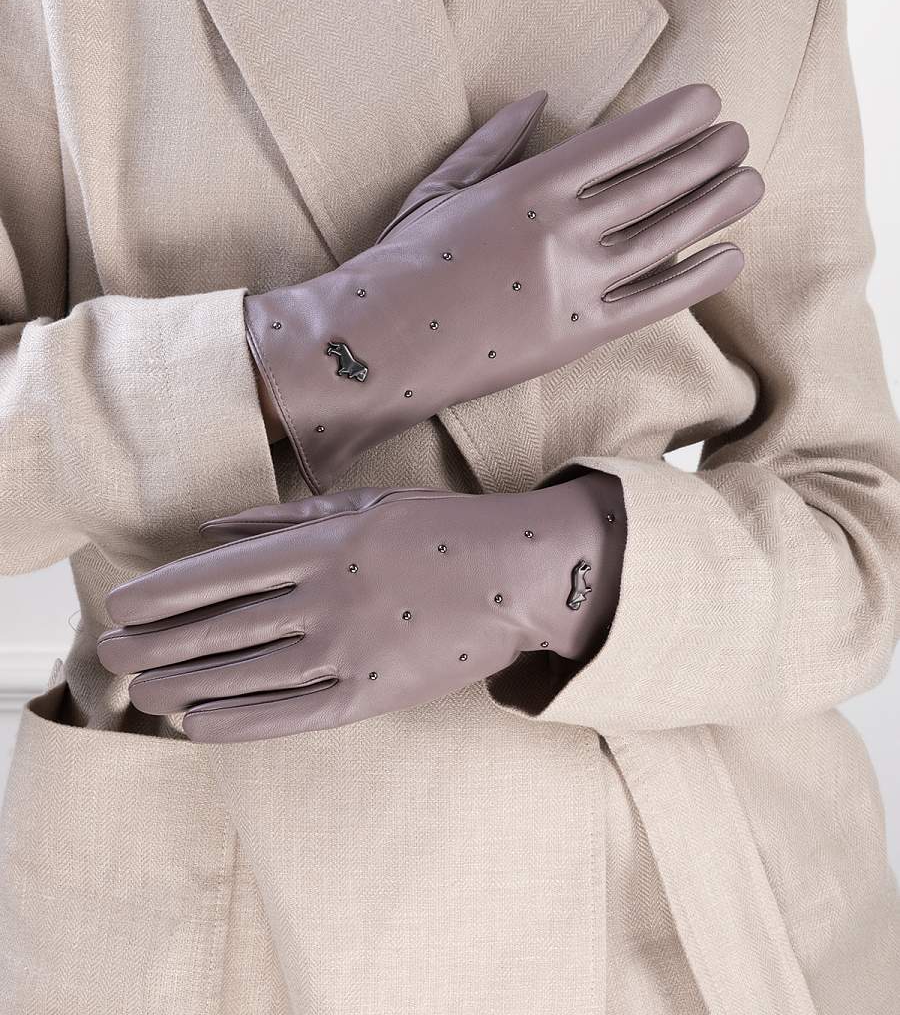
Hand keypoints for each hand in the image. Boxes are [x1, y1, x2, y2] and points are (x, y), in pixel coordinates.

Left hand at [96, 473, 625, 741]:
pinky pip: (293, 715)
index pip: (219, 574)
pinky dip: (240, 722)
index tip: (120, 604)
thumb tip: (211, 527)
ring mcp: (350, 650)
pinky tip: (198, 724)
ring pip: (247, 675)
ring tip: (141, 692)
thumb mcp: (363, 501)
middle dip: (156, 643)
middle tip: (111, 652)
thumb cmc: (440, 528)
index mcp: (323, 544)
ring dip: (184, 685)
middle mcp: (327, 597)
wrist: (521, 572)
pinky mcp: (374, 694)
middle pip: (221, 628)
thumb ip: (284, 517)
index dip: (161, 593)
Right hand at [245, 83, 763, 492]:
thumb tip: (536, 99)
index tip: (709, 101)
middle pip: (657, 183)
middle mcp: (563, 229)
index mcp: (529, 184)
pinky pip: (654, 301)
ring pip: (667, 236)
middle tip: (740, 137)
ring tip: (751, 182)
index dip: (674, 118)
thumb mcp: (441, 187)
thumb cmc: (400, 262)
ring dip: (716, 205)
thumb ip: (494, 141)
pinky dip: (698, 278)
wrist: (375, 343)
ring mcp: (575, 284)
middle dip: (707, 155)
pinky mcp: (578, 336)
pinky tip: (731, 255)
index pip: (623, 141)